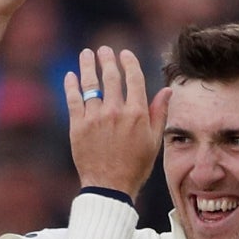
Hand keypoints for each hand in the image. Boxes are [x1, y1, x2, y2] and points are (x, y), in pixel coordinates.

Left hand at [63, 47, 167, 196]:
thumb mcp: (153, 141)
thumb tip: (167, 90)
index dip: (128, 62)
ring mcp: (95, 118)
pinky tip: (71, 75)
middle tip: (103, 50)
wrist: (109, 187)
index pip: (133, 78)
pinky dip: (71, 85)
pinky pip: (73, 100)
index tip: (124, 53)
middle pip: (111, 76)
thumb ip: (159, 113)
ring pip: (90, 84)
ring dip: (88, 65)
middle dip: (107, 59)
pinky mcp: (78, 126)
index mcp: (137, 113)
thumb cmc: (135, 166)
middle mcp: (116, 111)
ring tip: (87, 54)